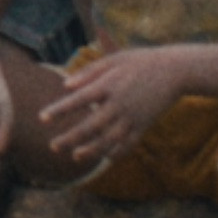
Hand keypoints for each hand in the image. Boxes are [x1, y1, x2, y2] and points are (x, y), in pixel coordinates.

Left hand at [42, 48, 181, 167]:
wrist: (175, 71)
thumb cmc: (140, 61)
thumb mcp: (113, 59)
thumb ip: (88, 72)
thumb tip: (65, 86)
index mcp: (109, 85)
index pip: (79, 100)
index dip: (60, 110)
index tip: (42, 119)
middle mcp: (119, 103)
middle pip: (91, 125)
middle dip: (70, 138)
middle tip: (52, 147)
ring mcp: (133, 117)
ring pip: (109, 140)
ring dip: (91, 150)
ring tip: (74, 157)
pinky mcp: (144, 125)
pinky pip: (128, 144)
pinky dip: (116, 153)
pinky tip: (105, 158)